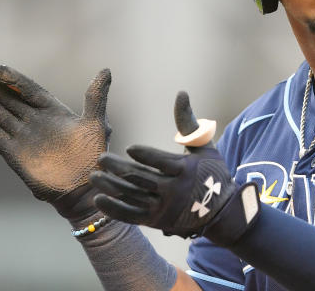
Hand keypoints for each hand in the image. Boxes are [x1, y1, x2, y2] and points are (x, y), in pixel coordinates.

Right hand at [0, 64, 111, 220]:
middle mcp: (36, 121)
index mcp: (53, 111)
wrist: (84, 188)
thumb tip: (106, 70)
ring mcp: (24, 137)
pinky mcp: (15, 155)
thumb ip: (96, 97)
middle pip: (10, 98)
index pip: (30, 90)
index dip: (15, 79)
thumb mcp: (97, 123)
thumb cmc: (94, 156)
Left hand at [91, 91, 258, 243]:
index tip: (129, 148)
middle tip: (101, 159)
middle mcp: (174, 191)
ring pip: (132, 197)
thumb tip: (181, 94)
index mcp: (186, 170)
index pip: (162, 162)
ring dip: (111, 187)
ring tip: (95, 176)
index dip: (145, 155)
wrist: (219, 211)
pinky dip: (114, 209)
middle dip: (118, 169)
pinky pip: (131, 215)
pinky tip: (99, 199)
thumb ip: (188, 122)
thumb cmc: (210, 171)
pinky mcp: (156, 221)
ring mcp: (164, 208)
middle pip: (141, 179)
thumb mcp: (203, 146)